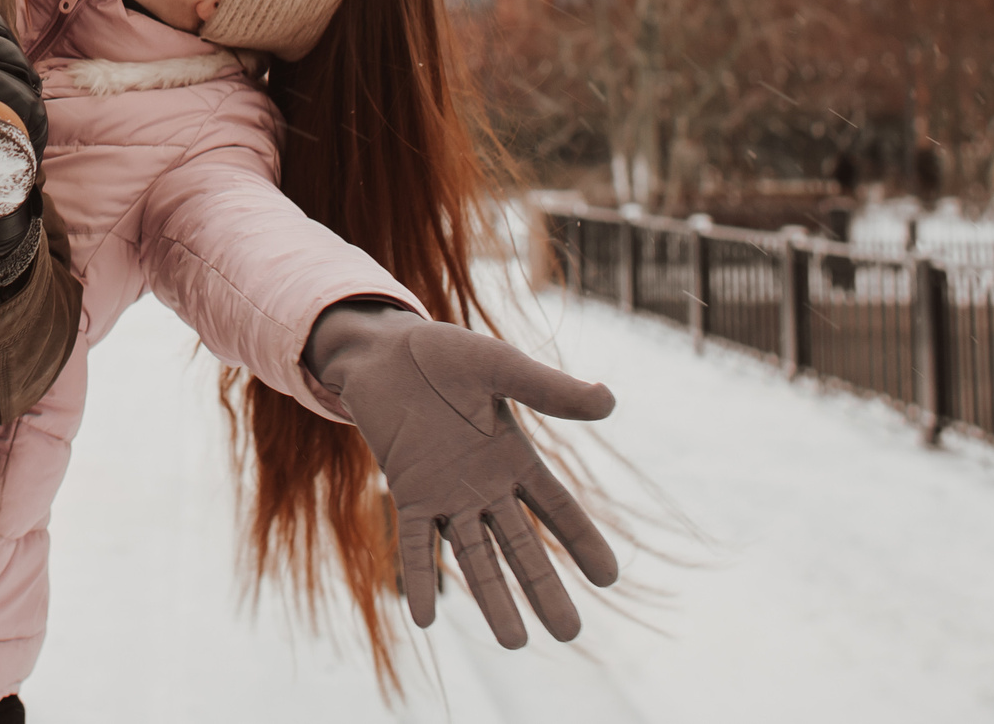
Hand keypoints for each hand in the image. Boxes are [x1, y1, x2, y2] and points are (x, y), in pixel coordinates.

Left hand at [303, 303, 618, 647]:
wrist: (383, 349)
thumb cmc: (445, 356)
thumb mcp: (501, 365)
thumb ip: (549, 389)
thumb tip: (609, 401)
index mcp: (515, 457)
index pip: (557, 508)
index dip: (582, 540)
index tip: (608, 578)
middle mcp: (485, 485)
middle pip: (521, 545)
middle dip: (543, 588)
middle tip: (569, 634)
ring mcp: (446, 493)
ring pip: (474, 555)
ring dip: (491, 597)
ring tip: (513, 644)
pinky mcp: (407, 491)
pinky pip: (415, 542)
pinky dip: (420, 577)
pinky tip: (426, 618)